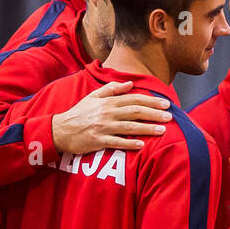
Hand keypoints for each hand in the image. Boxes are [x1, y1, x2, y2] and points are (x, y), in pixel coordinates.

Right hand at [51, 81, 171, 154]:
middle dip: (154, 113)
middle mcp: (107, 113)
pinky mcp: (98, 141)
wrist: (59, 130)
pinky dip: (130, 143)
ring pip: (129, 127)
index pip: (134, 99)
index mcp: (108, 101)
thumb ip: (112, 90)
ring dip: (147, 128)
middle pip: (135, 112)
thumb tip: (130, 83)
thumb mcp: (93, 97)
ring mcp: (103, 127)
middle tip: (170, 117)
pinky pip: (116, 142)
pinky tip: (142, 145)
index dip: (151, 101)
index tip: (166, 104)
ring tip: (162, 130)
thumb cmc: (78, 114)